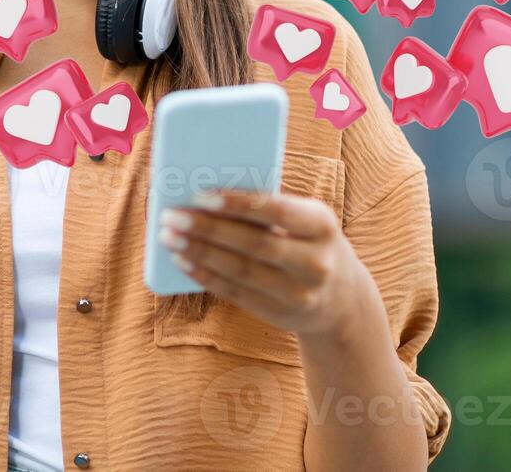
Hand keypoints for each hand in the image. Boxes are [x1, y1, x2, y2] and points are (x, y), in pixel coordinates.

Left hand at [157, 190, 377, 339]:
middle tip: (172, 215)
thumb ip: (268, 209)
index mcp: (322, 224)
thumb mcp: (305, 221)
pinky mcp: (280, 314)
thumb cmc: (308, 243)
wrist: (341, 298)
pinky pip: (236, 293)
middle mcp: (315, 261)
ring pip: (240, 271)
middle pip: (253, 244)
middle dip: (207, 229)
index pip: (276, 210)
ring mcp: (299, 293)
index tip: (200, 195)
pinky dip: (205, 276)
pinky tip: (182, 260)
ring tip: (169, 236)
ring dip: (199, 252)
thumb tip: (206, 196)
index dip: (237, 204)